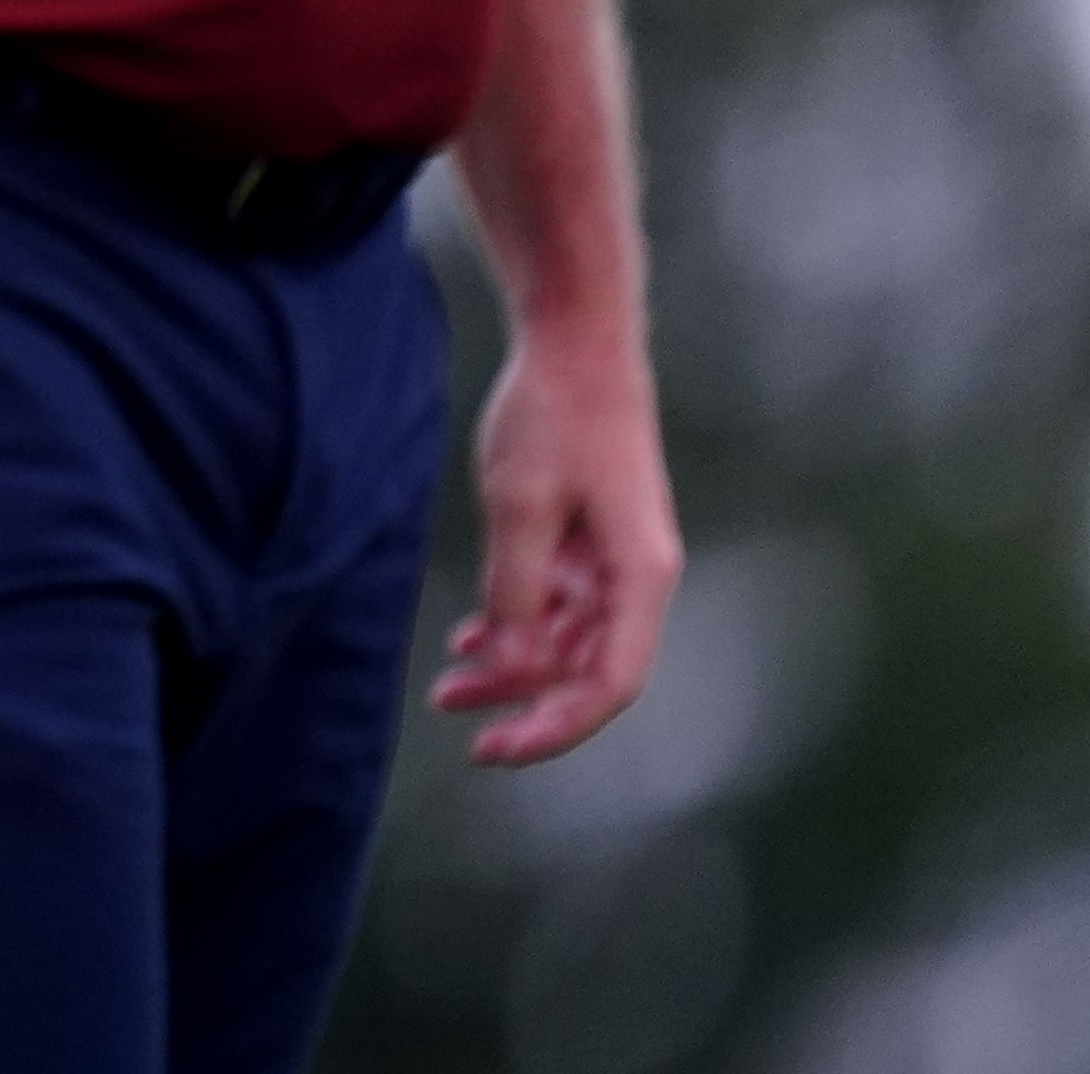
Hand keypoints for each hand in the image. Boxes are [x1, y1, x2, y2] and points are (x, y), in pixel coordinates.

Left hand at [437, 327, 677, 763]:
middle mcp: (636, 578)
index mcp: (640, 577)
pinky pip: (558, 602)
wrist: (576, 343)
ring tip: (449, 688)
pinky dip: (516, 623)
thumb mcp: (520, 504)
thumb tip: (514, 666)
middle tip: (461, 726)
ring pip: (567, 639)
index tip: (498, 747)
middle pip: (586, 669)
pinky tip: (469, 637)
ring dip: (513, 665)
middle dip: (524, 702)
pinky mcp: (590, 537)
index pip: (609, 684)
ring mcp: (615, 558)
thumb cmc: (554, 415)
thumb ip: (518, 590)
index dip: (555, 725)